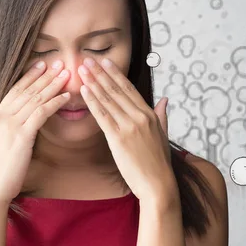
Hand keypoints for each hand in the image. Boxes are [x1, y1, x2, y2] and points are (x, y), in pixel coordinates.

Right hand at [0, 60, 70, 204]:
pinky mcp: (22, 135)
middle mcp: (1, 116)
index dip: (30, 76)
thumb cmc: (0, 168)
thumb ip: (11, 127)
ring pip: (35, 98)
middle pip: (27, 90)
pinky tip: (66, 96)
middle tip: (60, 62)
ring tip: (67, 74)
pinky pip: (41, 113)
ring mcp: (10, 125)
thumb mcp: (2, 141)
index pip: (15, 90)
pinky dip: (55, 102)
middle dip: (45, 75)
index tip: (42, 64)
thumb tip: (25, 120)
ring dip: (53, 85)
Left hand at [77, 57, 178, 204]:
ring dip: (93, 82)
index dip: (115, 74)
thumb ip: (162, 116)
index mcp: (150, 115)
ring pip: (108, 100)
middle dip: (100, 73)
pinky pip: (102, 116)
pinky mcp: (119, 138)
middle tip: (87, 60)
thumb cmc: (159, 164)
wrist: (158, 185)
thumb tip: (164, 100)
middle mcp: (140, 116)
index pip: (129, 89)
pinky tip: (84, 91)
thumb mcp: (163, 135)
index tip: (105, 62)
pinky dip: (92, 101)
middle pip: (116, 90)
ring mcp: (130, 126)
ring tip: (82, 70)